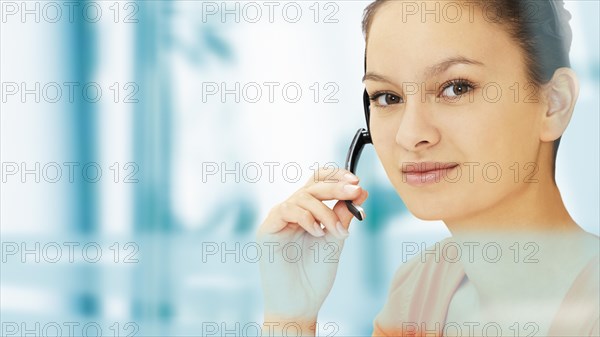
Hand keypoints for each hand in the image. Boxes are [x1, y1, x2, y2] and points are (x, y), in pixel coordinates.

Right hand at [257, 167, 368, 323]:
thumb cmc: (315, 276)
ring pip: (303, 197)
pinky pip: (287, 209)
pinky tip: (317, 232)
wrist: (300, 303)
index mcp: (308, 211)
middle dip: (336, 187)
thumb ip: (344, 215)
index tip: (355, 182)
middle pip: (312, 186)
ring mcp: (279, 219)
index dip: (335, 176)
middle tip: (354, 192)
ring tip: (335, 232)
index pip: (318, 181)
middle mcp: (292, 211)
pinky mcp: (268, 229)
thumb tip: (360, 191)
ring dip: (324, 211)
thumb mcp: (336, 239)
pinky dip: (306, 218)